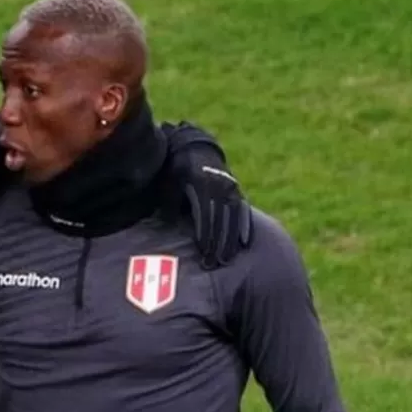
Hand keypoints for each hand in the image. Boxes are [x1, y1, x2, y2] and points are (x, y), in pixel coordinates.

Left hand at [162, 121, 252, 268]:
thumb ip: (170, 201)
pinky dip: (244, 227)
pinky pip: (243, 211)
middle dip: (217, 243)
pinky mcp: (237, 190)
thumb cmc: (177, 168)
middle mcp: (221, 187)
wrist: (195, 148)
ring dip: (231, 241)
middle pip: (221, 220)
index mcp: (202, 184)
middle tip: (213, 263)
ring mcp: (231, 188)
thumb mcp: (170, 180)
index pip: (206, 214)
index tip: (203, 252)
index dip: (205, 234)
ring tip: (226, 260)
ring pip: (233, 218)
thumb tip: (167, 225)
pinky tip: (244, 243)